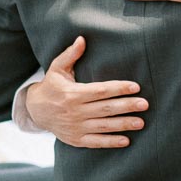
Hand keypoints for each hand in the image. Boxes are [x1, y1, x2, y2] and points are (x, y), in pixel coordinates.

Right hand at [24, 36, 147, 148]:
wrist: (35, 110)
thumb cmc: (51, 86)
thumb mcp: (57, 68)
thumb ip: (71, 54)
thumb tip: (82, 38)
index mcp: (73, 93)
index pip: (100, 90)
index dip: (118, 88)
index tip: (135, 86)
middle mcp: (75, 111)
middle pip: (105, 108)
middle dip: (126, 106)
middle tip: (145, 104)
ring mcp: (76, 127)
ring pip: (104, 126)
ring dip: (123, 124)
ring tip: (141, 122)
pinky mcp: (76, 139)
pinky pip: (96, 142)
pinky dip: (110, 142)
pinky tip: (126, 140)